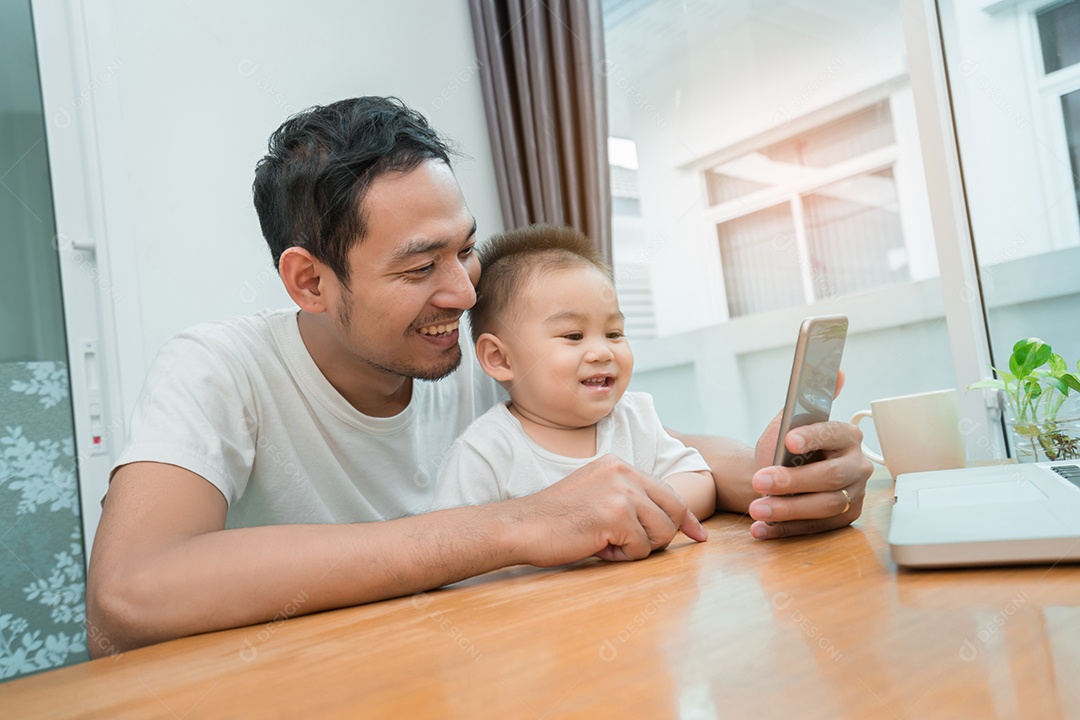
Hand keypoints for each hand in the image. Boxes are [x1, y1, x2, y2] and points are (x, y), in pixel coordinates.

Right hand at [508, 454, 707, 565]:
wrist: (522, 526)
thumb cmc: (555, 520)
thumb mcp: (596, 495)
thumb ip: (629, 500)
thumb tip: (669, 523)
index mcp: (619, 464)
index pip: (668, 491)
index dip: (686, 518)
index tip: (699, 535)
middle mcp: (624, 472)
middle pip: (674, 510)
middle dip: (662, 535)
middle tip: (632, 545)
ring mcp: (622, 492)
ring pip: (661, 532)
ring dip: (637, 548)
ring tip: (605, 542)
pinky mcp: (616, 515)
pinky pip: (641, 548)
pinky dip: (622, 556)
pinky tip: (597, 546)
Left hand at [747, 370, 872, 538]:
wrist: (778, 475)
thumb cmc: (784, 448)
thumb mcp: (788, 422)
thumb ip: (804, 400)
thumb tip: (837, 370)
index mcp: (847, 435)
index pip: (833, 433)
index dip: (812, 437)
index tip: (787, 441)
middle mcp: (858, 465)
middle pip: (831, 477)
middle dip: (792, 481)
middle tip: (758, 481)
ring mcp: (854, 493)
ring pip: (826, 506)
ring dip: (788, 510)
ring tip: (757, 508)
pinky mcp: (844, 517)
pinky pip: (818, 528)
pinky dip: (787, 529)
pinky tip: (762, 529)